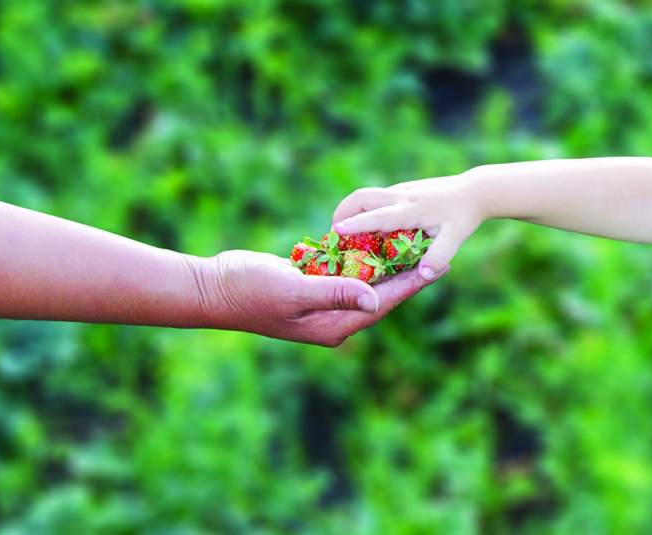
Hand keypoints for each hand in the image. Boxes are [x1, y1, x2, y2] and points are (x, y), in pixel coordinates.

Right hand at [193, 250, 448, 346]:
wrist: (213, 287)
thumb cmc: (250, 291)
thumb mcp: (294, 291)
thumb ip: (334, 292)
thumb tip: (375, 298)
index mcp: (332, 324)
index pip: (382, 304)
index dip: (412, 286)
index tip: (439, 269)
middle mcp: (331, 316)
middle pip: (378, 294)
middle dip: (406, 275)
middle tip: (436, 256)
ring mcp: (319, 301)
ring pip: (361, 281)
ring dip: (384, 264)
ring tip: (412, 246)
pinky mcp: (307, 284)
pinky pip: (340, 271)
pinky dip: (357, 257)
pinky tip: (374, 241)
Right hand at [331, 173, 483, 280]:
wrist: (474, 191)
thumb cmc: (463, 217)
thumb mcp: (454, 239)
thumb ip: (438, 256)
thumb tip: (425, 274)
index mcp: (410, 210)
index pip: (378, 216)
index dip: (356, 224)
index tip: (335, 230)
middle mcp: (400, 197)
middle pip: (361, 197)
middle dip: (342, 213)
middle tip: (332, 236)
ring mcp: (398, 191)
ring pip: (364, 196)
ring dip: (349, 211)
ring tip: (342, 234)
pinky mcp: (400, 190)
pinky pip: (374, 198)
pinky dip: (361, 210)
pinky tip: (362, 227)